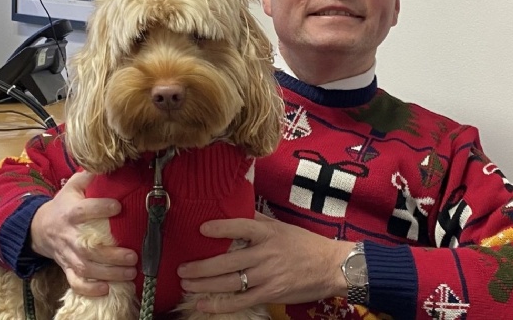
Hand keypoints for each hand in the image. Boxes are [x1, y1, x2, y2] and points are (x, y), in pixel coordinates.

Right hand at [30, 171, 136, 295]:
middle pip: (88, 248)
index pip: (83, 211)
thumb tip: (111, 162)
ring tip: (131, 272)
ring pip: (85, 268)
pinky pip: (75, 282)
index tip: (118, 206)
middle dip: (111, 255)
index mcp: (70, 212)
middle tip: (133, 255)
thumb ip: (90, 176)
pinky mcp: (66, 268)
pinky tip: (107, 289)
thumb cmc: (63, 205)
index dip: (100, 208)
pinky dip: (89, 289)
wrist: (39, 228)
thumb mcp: (73, 186)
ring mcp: (67, 255)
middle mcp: (68, 236)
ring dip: (108, 273)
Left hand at [177, 213, 353, 312]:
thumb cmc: (305, 244)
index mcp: (269, 234)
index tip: (201, 229)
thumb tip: (236, 207)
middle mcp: (266, 254)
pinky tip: (203, 305)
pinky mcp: (271, 293)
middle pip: (227, 261)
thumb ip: (257, 220)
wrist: (331, 266)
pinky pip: (241, 301)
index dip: (221, 228)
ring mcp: (268, 276)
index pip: (242, 227)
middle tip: (181, 268)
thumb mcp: (282, 226)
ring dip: (204, 284)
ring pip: (230, 282)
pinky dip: (220, 304)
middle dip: (200, 266)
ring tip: (186, 284)